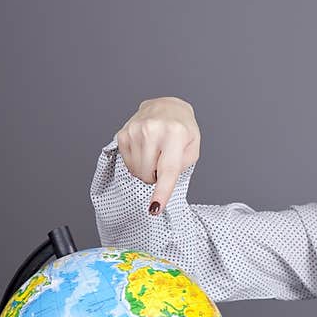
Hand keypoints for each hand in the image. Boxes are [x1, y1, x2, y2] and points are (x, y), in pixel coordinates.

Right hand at [113, 96, 200, 213]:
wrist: (168, 107)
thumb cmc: (183, 131)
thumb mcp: (193, 148)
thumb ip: (181, 167)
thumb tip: (161, 181)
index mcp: (175, 134)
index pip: (167, 169)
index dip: (161, 192)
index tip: (155, 208)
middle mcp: (152, 130)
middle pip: (148, 175)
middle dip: (156, 177)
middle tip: (164, 162)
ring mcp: (134, 130)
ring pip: (137, 172)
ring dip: (147, 170)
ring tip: (155, 154)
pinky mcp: (123, 133)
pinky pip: (127, 164)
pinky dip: (137, 163)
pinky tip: (145, 150)